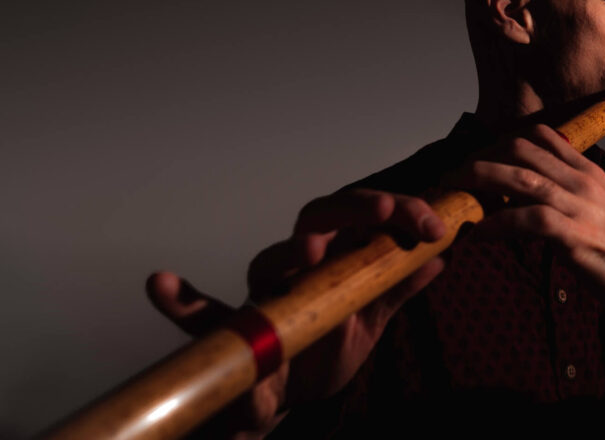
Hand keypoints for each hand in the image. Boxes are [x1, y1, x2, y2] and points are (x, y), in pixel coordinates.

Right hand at [146, 189, 446, 438]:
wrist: (289, 399)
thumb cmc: (327, 345)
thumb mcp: (371, 317)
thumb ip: (399, 287)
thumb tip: (441, 257)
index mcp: (338, 255)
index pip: (367, 216)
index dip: (399, 211)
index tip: (433, 226)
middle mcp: (299, 264)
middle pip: (322, 217)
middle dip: (357, 208)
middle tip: (388, 212)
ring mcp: (265, 293)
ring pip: (271, 259)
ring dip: (290, 253)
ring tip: (308, 253)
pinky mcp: (232, 330)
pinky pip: (198, 315)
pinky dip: (178, 300)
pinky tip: (160, 285)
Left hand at [446, 124, 604, 321]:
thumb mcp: (599, 208)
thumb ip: (569, 193)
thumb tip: (530, 192)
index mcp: (588, 171)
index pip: (541, 136)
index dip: (502, 143)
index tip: (478, 160)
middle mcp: (583, 181)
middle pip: (522, 150)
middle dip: (481, 159)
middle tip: (455, 178)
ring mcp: (580, 207)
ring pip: (520, 179)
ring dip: (480, 183)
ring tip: (455, 194)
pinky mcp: (576, 238)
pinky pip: (527, 221)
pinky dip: (497, 224)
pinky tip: (479, 234)